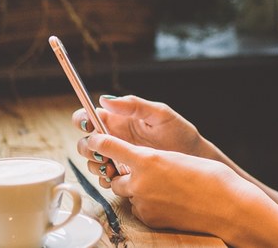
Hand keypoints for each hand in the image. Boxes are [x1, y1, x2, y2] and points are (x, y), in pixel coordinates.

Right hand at [73, 95, 207, 183]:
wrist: (194, 159)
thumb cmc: (180, 132)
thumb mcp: (159, 114)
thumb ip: (133, 105)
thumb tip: (105, 100)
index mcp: (119, 119)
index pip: (89, 116)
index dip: (82, 119)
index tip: (88, 126)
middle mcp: (115, 137)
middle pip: (85, 141)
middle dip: (87, 146)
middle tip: (102, 151)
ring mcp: (118, 156)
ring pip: (92, 160)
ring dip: (96, 164)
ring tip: (112, 165)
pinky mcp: (124, 174)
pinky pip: (105, 177)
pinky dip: (106, 178)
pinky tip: (118, 176)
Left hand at [85, 133, 269, 236]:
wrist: (227, 207)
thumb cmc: (210, 177)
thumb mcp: (177, 157)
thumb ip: (152, 159)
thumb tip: (139, 162)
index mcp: (148, 159)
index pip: (108, 147)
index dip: (98, 142)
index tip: (93, 139)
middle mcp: (140, 182)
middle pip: (113, 176)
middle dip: (121, 174)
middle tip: (138, 171)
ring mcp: (144, 203)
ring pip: (127, 194)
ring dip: (135, 190)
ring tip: (160, 187)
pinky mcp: (150, 220)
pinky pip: (139, 209)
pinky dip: (146, 204)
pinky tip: (167, 201)